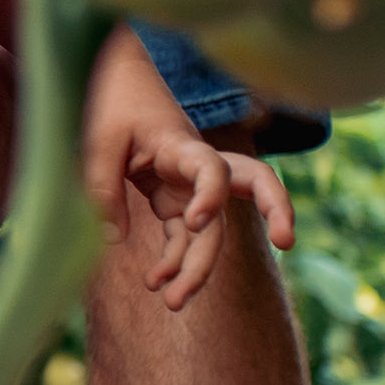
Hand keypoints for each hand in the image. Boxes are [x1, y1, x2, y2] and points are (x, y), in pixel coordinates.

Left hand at [83, 33, 293, 310]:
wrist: (118, 82)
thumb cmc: (112, 103)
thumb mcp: (97, 139)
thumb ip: (102, 185)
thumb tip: (113, 239)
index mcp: (182, 145)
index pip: (214, 168)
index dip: (212, 195)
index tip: (194, 221)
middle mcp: (197, 167)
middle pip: (253, 186)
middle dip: (276, 212)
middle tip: (287, 242)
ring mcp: (190, 186)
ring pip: (213, 229)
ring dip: (198, 267)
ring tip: (173, 302)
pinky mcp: (175, 200)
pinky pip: (185, 237)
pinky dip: (173, 261)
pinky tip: (155, 283)